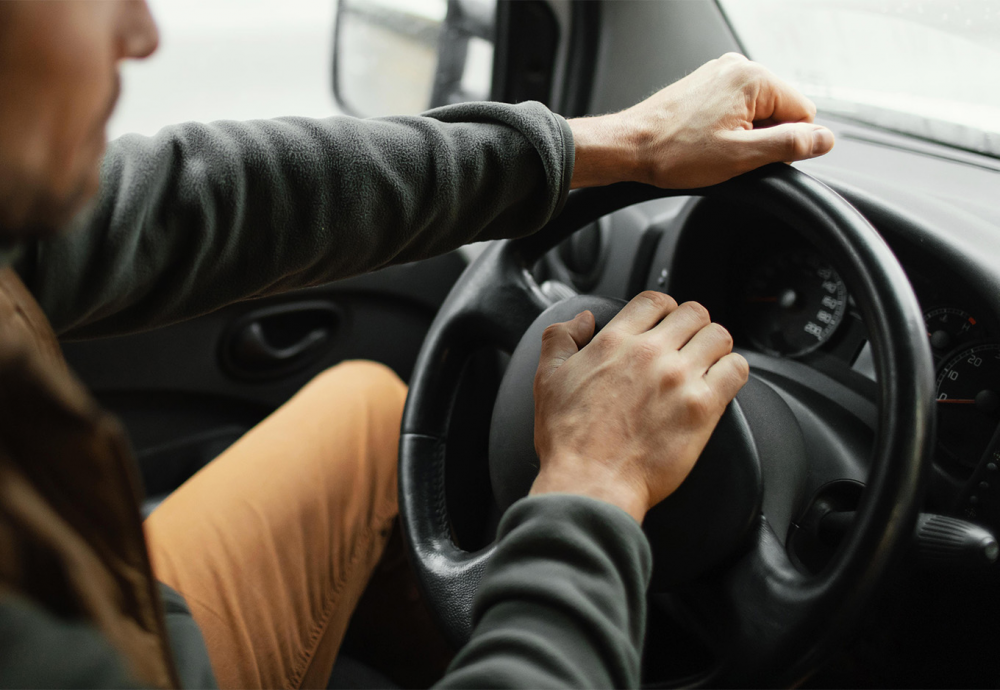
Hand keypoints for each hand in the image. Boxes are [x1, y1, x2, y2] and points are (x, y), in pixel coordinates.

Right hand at [529, 292, 748, 522]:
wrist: (590, 482)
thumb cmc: (568, 439)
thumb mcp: (547, 378)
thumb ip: (561, 338)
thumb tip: (582, 319)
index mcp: (614, 342)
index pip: (654, 301)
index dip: (663, 308)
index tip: (665, 322)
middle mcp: (650, 353)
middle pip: (693, 313)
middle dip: (691, 325)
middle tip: (687, 344)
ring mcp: (679, 378)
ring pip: (719, 336)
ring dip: (714, 346)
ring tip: (707, 363)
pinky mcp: (703, 407)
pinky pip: (736, 370)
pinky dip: (732, 370)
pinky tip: (720, 383)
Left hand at [568, 53, 833, 188]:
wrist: (629, 148)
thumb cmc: (674, 152)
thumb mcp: (741, 156)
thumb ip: (789, 145)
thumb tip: (826, 140)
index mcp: (754, 78)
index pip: (803, 115)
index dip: (784, 144)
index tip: (753, 156)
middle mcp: (738, 67)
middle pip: (781, 112)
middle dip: (762, 139)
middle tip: (728, 154)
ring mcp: (720, 74)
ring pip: (757, 113)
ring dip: (743, 136)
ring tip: (711, 148)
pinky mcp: (705, 85)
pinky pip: (735, 110)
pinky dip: (726, 129)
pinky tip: (703, 141)